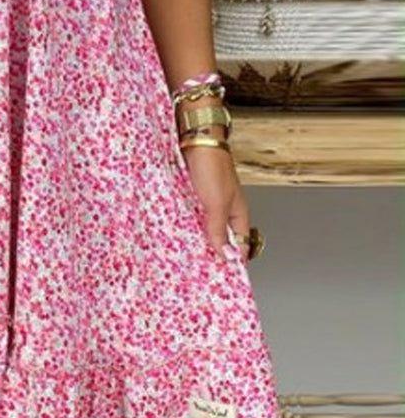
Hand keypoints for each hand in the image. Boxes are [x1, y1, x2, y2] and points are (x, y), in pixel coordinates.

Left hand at [181, 141, 249, 263]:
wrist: (196, 140)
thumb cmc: (212, 168)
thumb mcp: (216, 204)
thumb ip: (218, 230)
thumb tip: (224, 255)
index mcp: (237, 213)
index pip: (240, 245)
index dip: (233, 260)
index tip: (223, 277)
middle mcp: (224, 209)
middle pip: (221, 237)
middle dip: (212, 251)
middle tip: (199, 269)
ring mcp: (208, 201)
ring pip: (204, 226)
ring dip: (197, 237)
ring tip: (185, 255)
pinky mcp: (193, 194)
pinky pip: (191, 214)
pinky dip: (186, 223)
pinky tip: (176, 231)